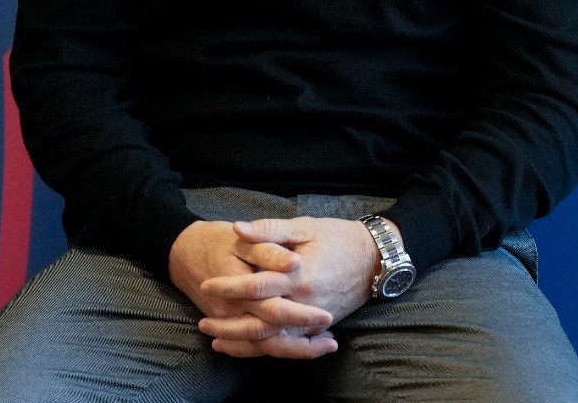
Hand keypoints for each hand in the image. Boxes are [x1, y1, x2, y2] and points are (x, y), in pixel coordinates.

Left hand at [196, 216, 379, 357]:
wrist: (375, 258)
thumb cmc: (339, 238)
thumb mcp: (304, 227)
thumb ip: (269, 230)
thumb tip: (237, 229)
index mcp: (299, 275)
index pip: (257, 285)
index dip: (230, 286)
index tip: (207, 284)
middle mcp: (305, 303)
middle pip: (260, 323)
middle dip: (229, 326)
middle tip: (203, 324)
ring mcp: (313, 318)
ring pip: (272, 341)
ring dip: (242, 344)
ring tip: (216, 342)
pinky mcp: (318, 326)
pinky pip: (289, 345)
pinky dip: (266, 349)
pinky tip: (246, 348)